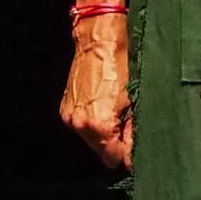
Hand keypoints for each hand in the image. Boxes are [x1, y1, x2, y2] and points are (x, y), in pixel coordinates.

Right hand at [60, 16, 132, 170]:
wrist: (99, 41)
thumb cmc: (120, 66)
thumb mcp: (134, 101)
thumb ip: (134, 132)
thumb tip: (134, 155)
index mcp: (98, 125)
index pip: (113, 159)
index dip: (127, 154)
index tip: (135, 144)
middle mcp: (79, 124)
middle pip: (101, 151)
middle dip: (116, 142)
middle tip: (127, 121)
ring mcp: (69, 115)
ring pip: (91, 139)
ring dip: (104, 131)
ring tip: (115, 109)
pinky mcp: (65, 107)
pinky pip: (82, 124)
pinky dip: (92, 120)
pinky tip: (102, 103)